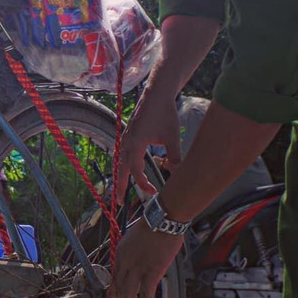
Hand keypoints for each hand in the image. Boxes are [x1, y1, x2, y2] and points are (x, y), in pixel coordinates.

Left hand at [105, 219, 182, 297]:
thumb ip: (131, 252)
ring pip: (128, 294)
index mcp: (120, 253)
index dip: (111, 292)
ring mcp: (138, 268)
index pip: (113, 276)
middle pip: (119, 288)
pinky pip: (146, 294)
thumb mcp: (133, 238)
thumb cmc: (152, 226)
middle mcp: (125, 262)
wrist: (163, 220)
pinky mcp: (152, 272)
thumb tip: (134, 263)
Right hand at [114, 86, 181, 204]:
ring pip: (118, 162)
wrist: (156, 94)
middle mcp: (126, 142)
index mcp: (135, 143)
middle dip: (120, 186)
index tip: (153, 192)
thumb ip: (175, 157)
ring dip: (119, 176)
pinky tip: (125, 170)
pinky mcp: (127, 134)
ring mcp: (125, 138)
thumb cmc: (164, 113)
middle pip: (120, 169)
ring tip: (120, 190)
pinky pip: (121, 154)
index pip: (135, 170)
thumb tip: (179, 175)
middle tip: (120, 203)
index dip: (142, 184)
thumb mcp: (172, 137)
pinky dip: (121, 165)